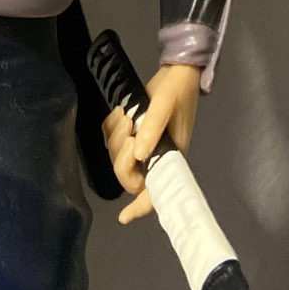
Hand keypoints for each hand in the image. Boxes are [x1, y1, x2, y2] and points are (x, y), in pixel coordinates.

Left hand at [102, 63, 201, 223]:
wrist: (176, 73)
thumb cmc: (177, 90)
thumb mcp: (164, 105)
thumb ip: (152, 128)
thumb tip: (139, 154)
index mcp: (169, 157)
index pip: (156, 191)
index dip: (141, 207)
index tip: (123, 217)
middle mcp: (155, 156)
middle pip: (129, 176)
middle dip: (122, 156)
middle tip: (129, 129)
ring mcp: (143, 145)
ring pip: (117, 157)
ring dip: (116, 137)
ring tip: (128, 116)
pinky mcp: (134, 133)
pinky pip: (111, 140)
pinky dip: (111, 127)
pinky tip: (122, 113)